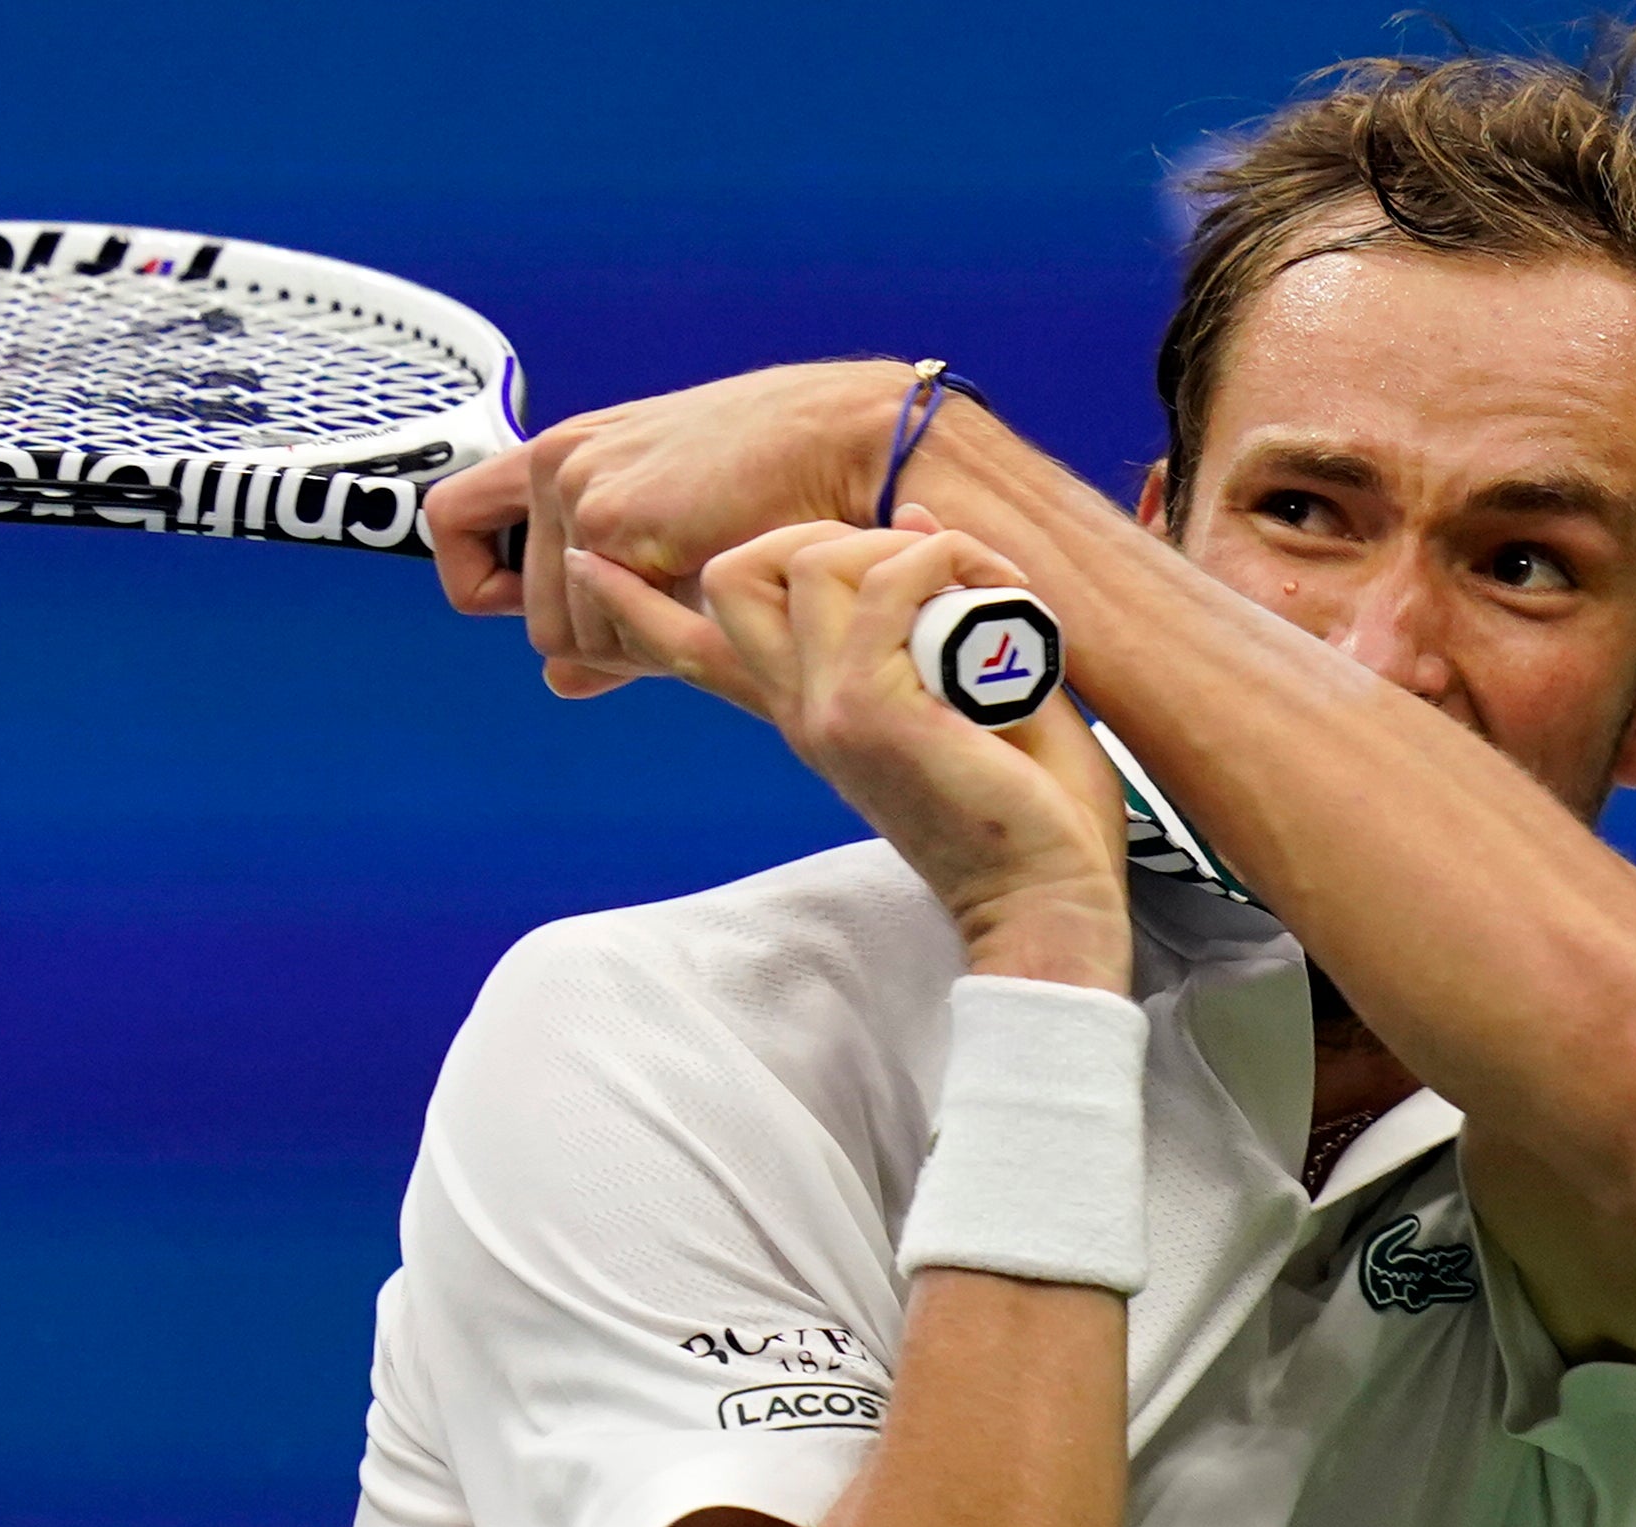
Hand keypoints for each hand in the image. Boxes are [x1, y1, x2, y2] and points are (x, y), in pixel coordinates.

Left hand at [422, 362, 925, 698]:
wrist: (849, 445)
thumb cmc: (781, 488)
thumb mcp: (674, 543)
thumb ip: (606, 605)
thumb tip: (554, 683)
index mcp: (565, 453)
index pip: (454, 526)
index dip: (482, 583)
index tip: (523, 604)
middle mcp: (556, 462)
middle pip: (530, 617)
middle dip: (602, 640)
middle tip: (681, 604)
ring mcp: (579, 490)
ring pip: (565, 639)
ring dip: (636, 646)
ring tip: (705, 591)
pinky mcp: (613, 523)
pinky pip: (604, 639)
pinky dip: (657, 643)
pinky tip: (709, 590)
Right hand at [607, 521, 1131, 990]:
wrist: (1049, 897)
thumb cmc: (1029, 813)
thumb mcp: (965, 697)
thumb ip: (930, 616)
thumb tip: (910, 520)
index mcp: (809, 713)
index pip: (692, 653)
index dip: (634, 607)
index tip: (586, 568)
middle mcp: (800, 709)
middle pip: (733, 574)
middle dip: (814, 529)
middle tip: (915, 557)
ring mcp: (824, 710)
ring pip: (809, 557)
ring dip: (906, 544)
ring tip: (981, 587)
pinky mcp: (869, 711)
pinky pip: (889, 581)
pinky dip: (952, 561)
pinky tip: (1003, 594)